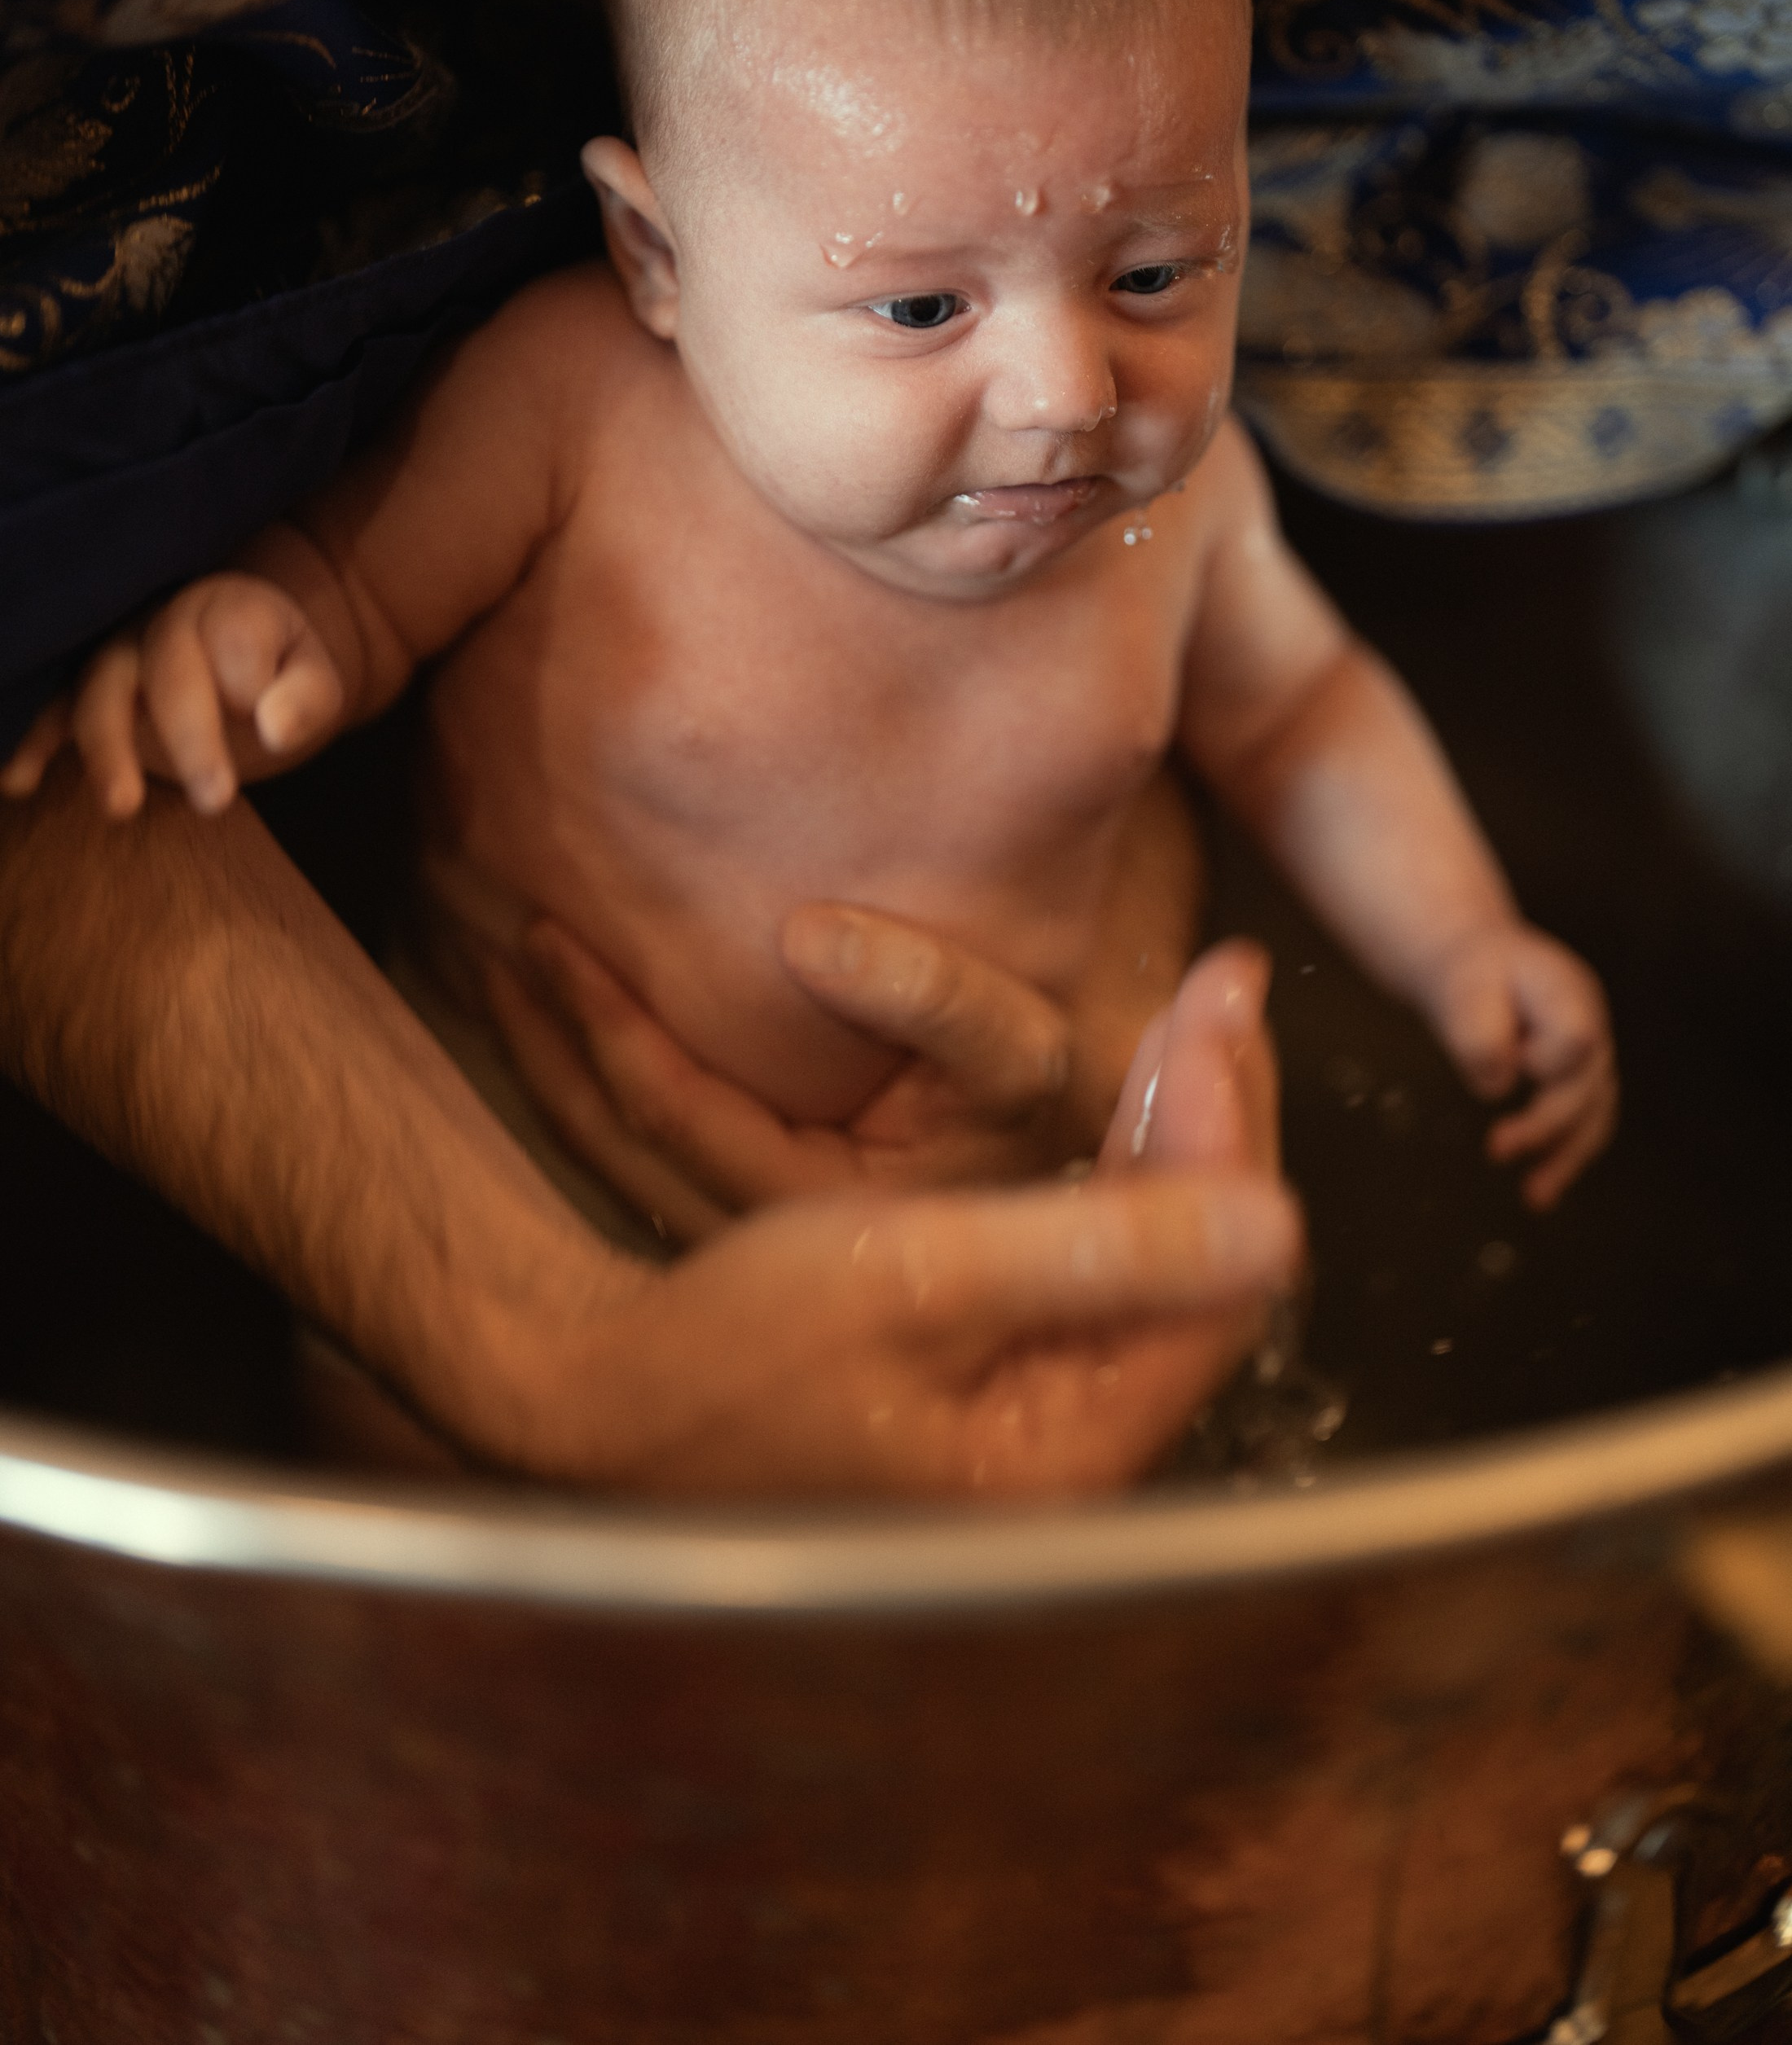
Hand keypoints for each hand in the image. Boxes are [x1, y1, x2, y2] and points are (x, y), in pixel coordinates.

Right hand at [0, 574, 343, 821]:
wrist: (238, 659)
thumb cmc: (278, 674)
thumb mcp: (315, 680)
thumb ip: (305, 699)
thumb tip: (274, 728)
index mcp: (228, 608)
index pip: (234, 640)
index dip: (248, 685)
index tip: (274, 735)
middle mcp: (164, 622)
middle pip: (169, 672)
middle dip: (191, 738)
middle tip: (216, 802)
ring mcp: (116, 652)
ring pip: (101, 690)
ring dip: (108, 749)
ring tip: (123, 808)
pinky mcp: (83, 688)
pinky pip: (52, 708)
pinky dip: (32, 739)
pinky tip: (18, 781)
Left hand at [482, 905, 1097, 1240]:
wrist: (1093, 1183)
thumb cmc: (1046, 1110)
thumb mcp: (1016, 1053)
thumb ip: (933, 996)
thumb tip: (805, 935)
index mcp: (826, 1215)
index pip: (683, 1119)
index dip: (610, 1028)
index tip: (547, 937)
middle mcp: (773, 1252)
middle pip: (623, 1151)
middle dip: (553, 1046)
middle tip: (499, 948)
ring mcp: (755, 1258)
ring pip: (617, 1171)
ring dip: (555, 1072)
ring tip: (509, 981)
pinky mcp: (748, 1241)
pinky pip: (638, 1173)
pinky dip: (589, 1100)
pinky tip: (554, 1039)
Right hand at [566, 949, 1297, 1496]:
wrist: (600, 1401)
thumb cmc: (731, 1352)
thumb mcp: (910, 1280)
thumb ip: (1092, 1252)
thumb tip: (1276, 1226)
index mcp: (1069, 1449)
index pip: (1214, 1278)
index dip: (1227, 1128)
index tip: (1215, 998)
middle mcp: (1075, 1447)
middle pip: (1203, 1264)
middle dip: (1217, 1113)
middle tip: (1226, 980)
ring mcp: (1035, 1415)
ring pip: (1156, 1253)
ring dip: (1177, 1129)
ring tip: (1193, 1017)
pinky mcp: (994, 1379)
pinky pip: (1095, 1260)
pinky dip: (1118, 1166)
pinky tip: (1119, 1098)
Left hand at [1426, 922, 1616, 1207]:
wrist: (1474, 964)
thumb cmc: (1468, 975)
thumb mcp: (1460, 990)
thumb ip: (1478, 1034)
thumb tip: (1497, 1086)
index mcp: (1568, 992)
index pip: (1576, 1040)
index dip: (1544, 1060)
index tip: (1512, 1059)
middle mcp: (1592, 1025)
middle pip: (1588, 1086)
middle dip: (1546, 1125)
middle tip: (1496, 1150)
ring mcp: (1591, 1056)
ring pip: (1594, 1116)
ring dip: (1565, 1158)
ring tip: (1534, 1198)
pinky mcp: (1579, 1082)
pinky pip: (1582, 1125)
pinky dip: (1562, 1158)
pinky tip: (1541, 1192)